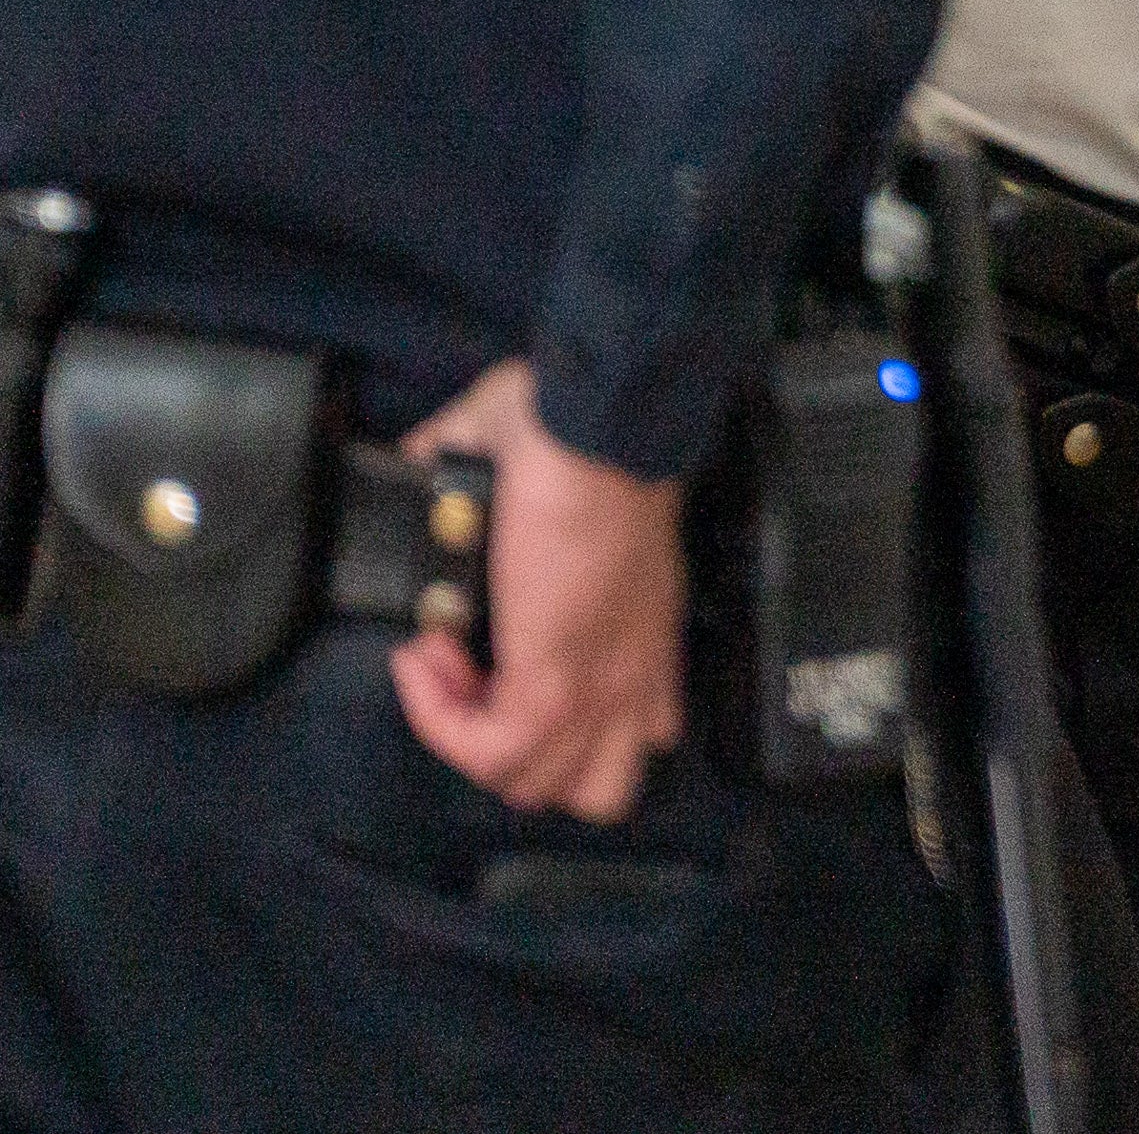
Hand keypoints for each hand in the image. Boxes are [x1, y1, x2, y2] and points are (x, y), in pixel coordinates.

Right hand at [386, 359, 684, 821]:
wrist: (599, 426)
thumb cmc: (579, 434)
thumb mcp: (543, 481)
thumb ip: (484, 486)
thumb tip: (429, 467)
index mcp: (642, 631)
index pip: (639, 731)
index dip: (562, 718)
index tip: (496, 658)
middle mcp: (633, 670)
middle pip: (592, 784)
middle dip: (515, 750)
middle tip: (472, 684)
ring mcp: (598, 685)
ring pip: (537, 783)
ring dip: (468, 737)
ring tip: (440, 665)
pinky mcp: (553, 686)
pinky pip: (485, 749)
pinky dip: (438, 717)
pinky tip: (424, 658)